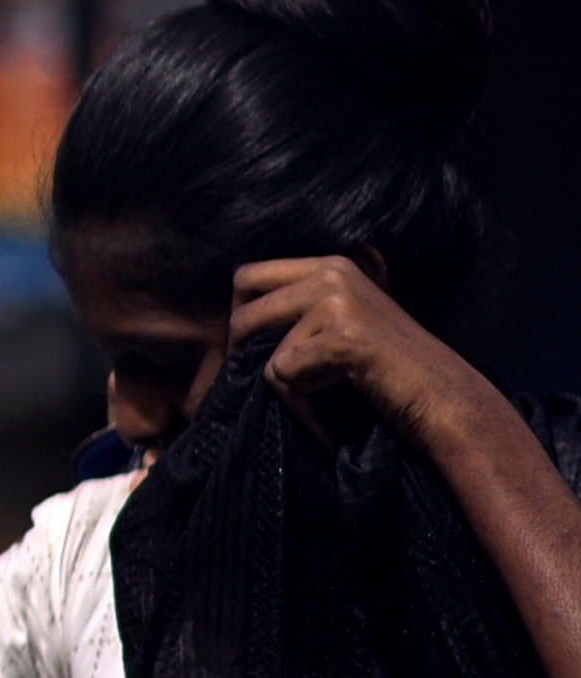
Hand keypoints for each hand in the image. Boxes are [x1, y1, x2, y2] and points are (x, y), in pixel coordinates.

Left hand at [232, 256, 461, 436]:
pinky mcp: (344, 337)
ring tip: (318, 403)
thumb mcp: (344, 322)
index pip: (246, 276)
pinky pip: (283, 375)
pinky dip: (299, 404)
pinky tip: (330, 413)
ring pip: (264, 351)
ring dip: (283, 388)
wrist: (447, 400)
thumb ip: (299, 308)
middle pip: (244, 313)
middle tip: (274, 383)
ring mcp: (339, 301)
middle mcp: (333, 272)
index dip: (239, 317)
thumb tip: (230, 319)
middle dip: (244, 354)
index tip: (253, 351)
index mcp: (330, 264)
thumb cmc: (390, 371)